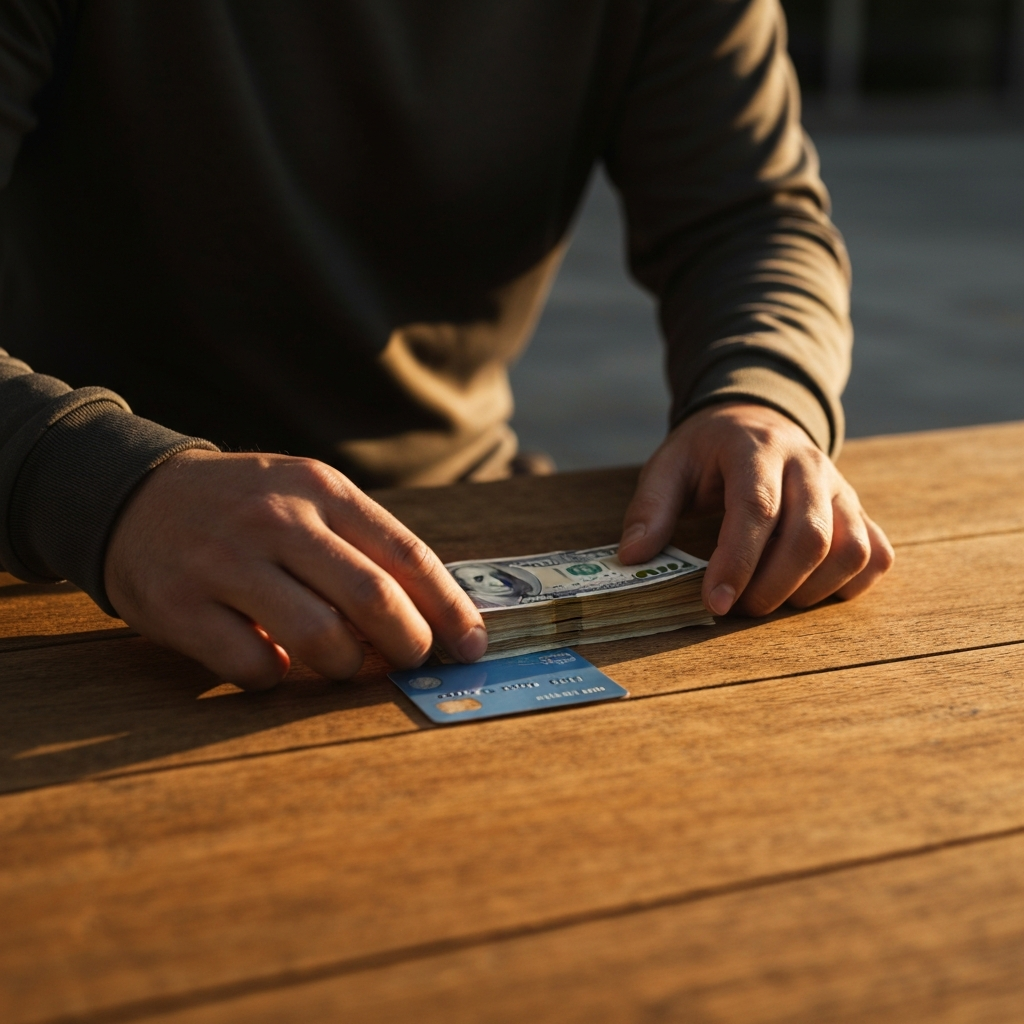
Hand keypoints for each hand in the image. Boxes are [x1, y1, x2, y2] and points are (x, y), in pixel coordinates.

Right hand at [104, 450, 487, 688]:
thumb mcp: (307, 497)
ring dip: (346, 668)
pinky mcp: (180, 606)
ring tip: (344, 665)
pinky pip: (254, 667)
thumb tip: (434, 613)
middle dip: (408, 644)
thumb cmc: (245, 506)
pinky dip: (278, 678)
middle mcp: (278, 520)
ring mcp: (226, 562)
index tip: (472, 646)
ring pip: (319, 638)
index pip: (407, 555)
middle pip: (372, 599)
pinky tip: (275, 662)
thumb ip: (364, 545)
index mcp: (321, 490)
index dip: (449, 608)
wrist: (135, 495)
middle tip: (413, 661)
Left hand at [618, 403, 893, 616]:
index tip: (715, 603)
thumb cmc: (707, 452)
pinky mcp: (859, 511)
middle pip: (811, 536)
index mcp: (756, 449)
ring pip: (850, 550)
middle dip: (772, 587)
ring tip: (768, 600)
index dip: (737, 562)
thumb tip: (632, 557)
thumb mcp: (668, 466)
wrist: (756, 421)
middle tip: (737, 609)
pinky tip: (807, 589)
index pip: (757, 509)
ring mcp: (841, 488)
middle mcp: (809, 465)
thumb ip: (650, 508)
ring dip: (810, 591)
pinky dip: (848, 585)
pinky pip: (875, 555)